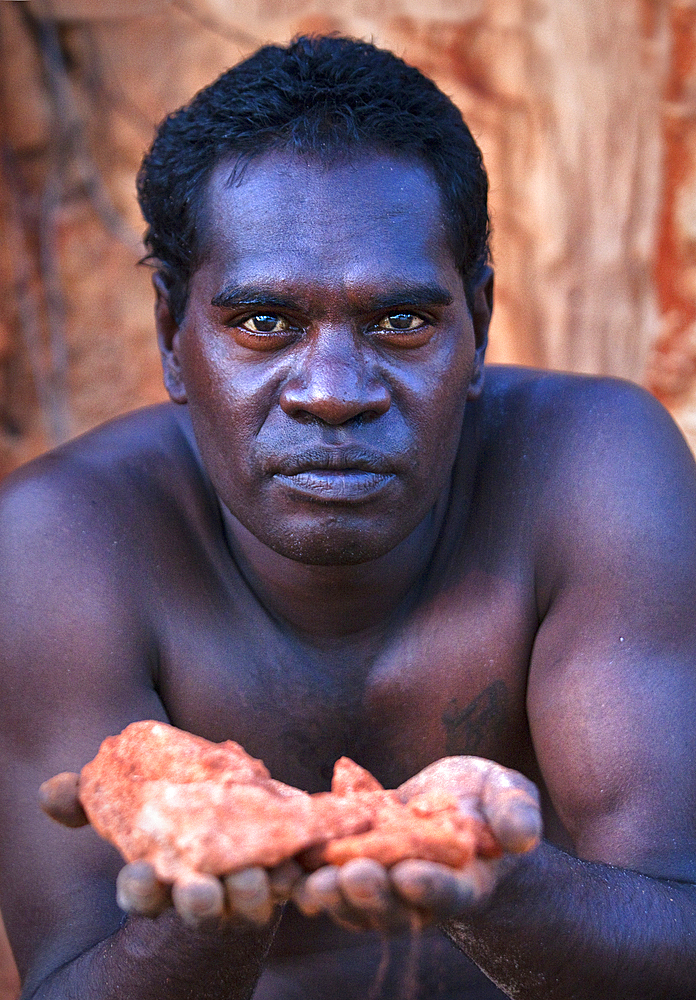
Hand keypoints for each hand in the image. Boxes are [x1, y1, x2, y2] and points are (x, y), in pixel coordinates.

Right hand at [39, 771, 298, 927]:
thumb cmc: (171, 817)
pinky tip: (297, 859)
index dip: (140, 891)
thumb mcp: (129, 807)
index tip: (137, 876)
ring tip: (253, 876)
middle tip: (200, 892)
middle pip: (199, 909)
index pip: (144, 897)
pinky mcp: (284, 878)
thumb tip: (51, 791)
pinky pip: (292, 882)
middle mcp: (202, 896)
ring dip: (251, 893)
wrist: (229, 821)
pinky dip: (296, 874)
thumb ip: (89, 801)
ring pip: (249, 903)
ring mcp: (244, 891)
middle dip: (199, 903)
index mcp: (161, 885)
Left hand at [290, 756, 541, 932]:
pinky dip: (310, 868)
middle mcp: (418, 894)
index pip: (448, 893)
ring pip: (354, 900)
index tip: (412, 876)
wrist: (455, 803)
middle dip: (371, 892)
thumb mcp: (510, 796)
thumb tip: (522, 837)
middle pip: (393, 906)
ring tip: (314, 879)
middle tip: (352, 876)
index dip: (431, 887)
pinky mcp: (352, 863)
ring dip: (332, 891)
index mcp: (463, 883)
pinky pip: (327, 873)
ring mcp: (381, 884)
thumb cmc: (489, 802)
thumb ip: (516, 814)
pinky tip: (292, 854)